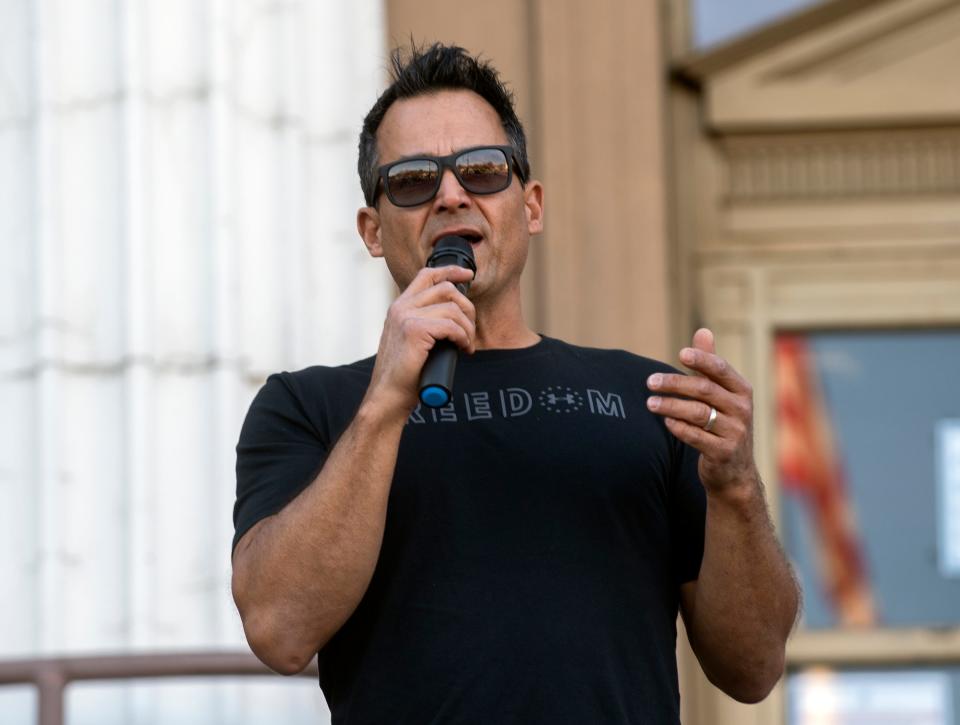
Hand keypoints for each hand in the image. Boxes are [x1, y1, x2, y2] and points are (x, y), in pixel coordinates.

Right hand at [365, 265, 476, 418]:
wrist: (388, 395)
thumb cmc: (404, 374)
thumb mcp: (411, 340)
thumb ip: (424, 323)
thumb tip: (454, 315)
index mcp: (400, 306)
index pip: (427, 275)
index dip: (450, 271)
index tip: (468, 275)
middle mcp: (401, 307)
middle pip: (446, 289)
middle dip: (467, 308)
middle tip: (470, 330)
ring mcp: (406, 317)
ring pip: (452, 309)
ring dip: (467, 328)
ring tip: (466, 345)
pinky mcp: (414, 330)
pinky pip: (451, 326)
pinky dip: (463, 337)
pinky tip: (463, 349)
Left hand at [645, 328, 757, 494]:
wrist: (735, 471)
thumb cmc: (723, 423)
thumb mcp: (722, 394)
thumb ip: (710, 364)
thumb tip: (703, 330)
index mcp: (742, 390)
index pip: (721, 369)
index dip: (702, 360)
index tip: (680, 354)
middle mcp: (742, 409)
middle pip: (704, 390)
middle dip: (674, 384)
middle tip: (649, 382)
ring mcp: (735, 432)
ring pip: (698, 413)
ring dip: (670, 406)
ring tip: (649, 403)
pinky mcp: (723, 453)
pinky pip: (696, 437)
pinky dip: (678, 428)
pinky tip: (665, 422)